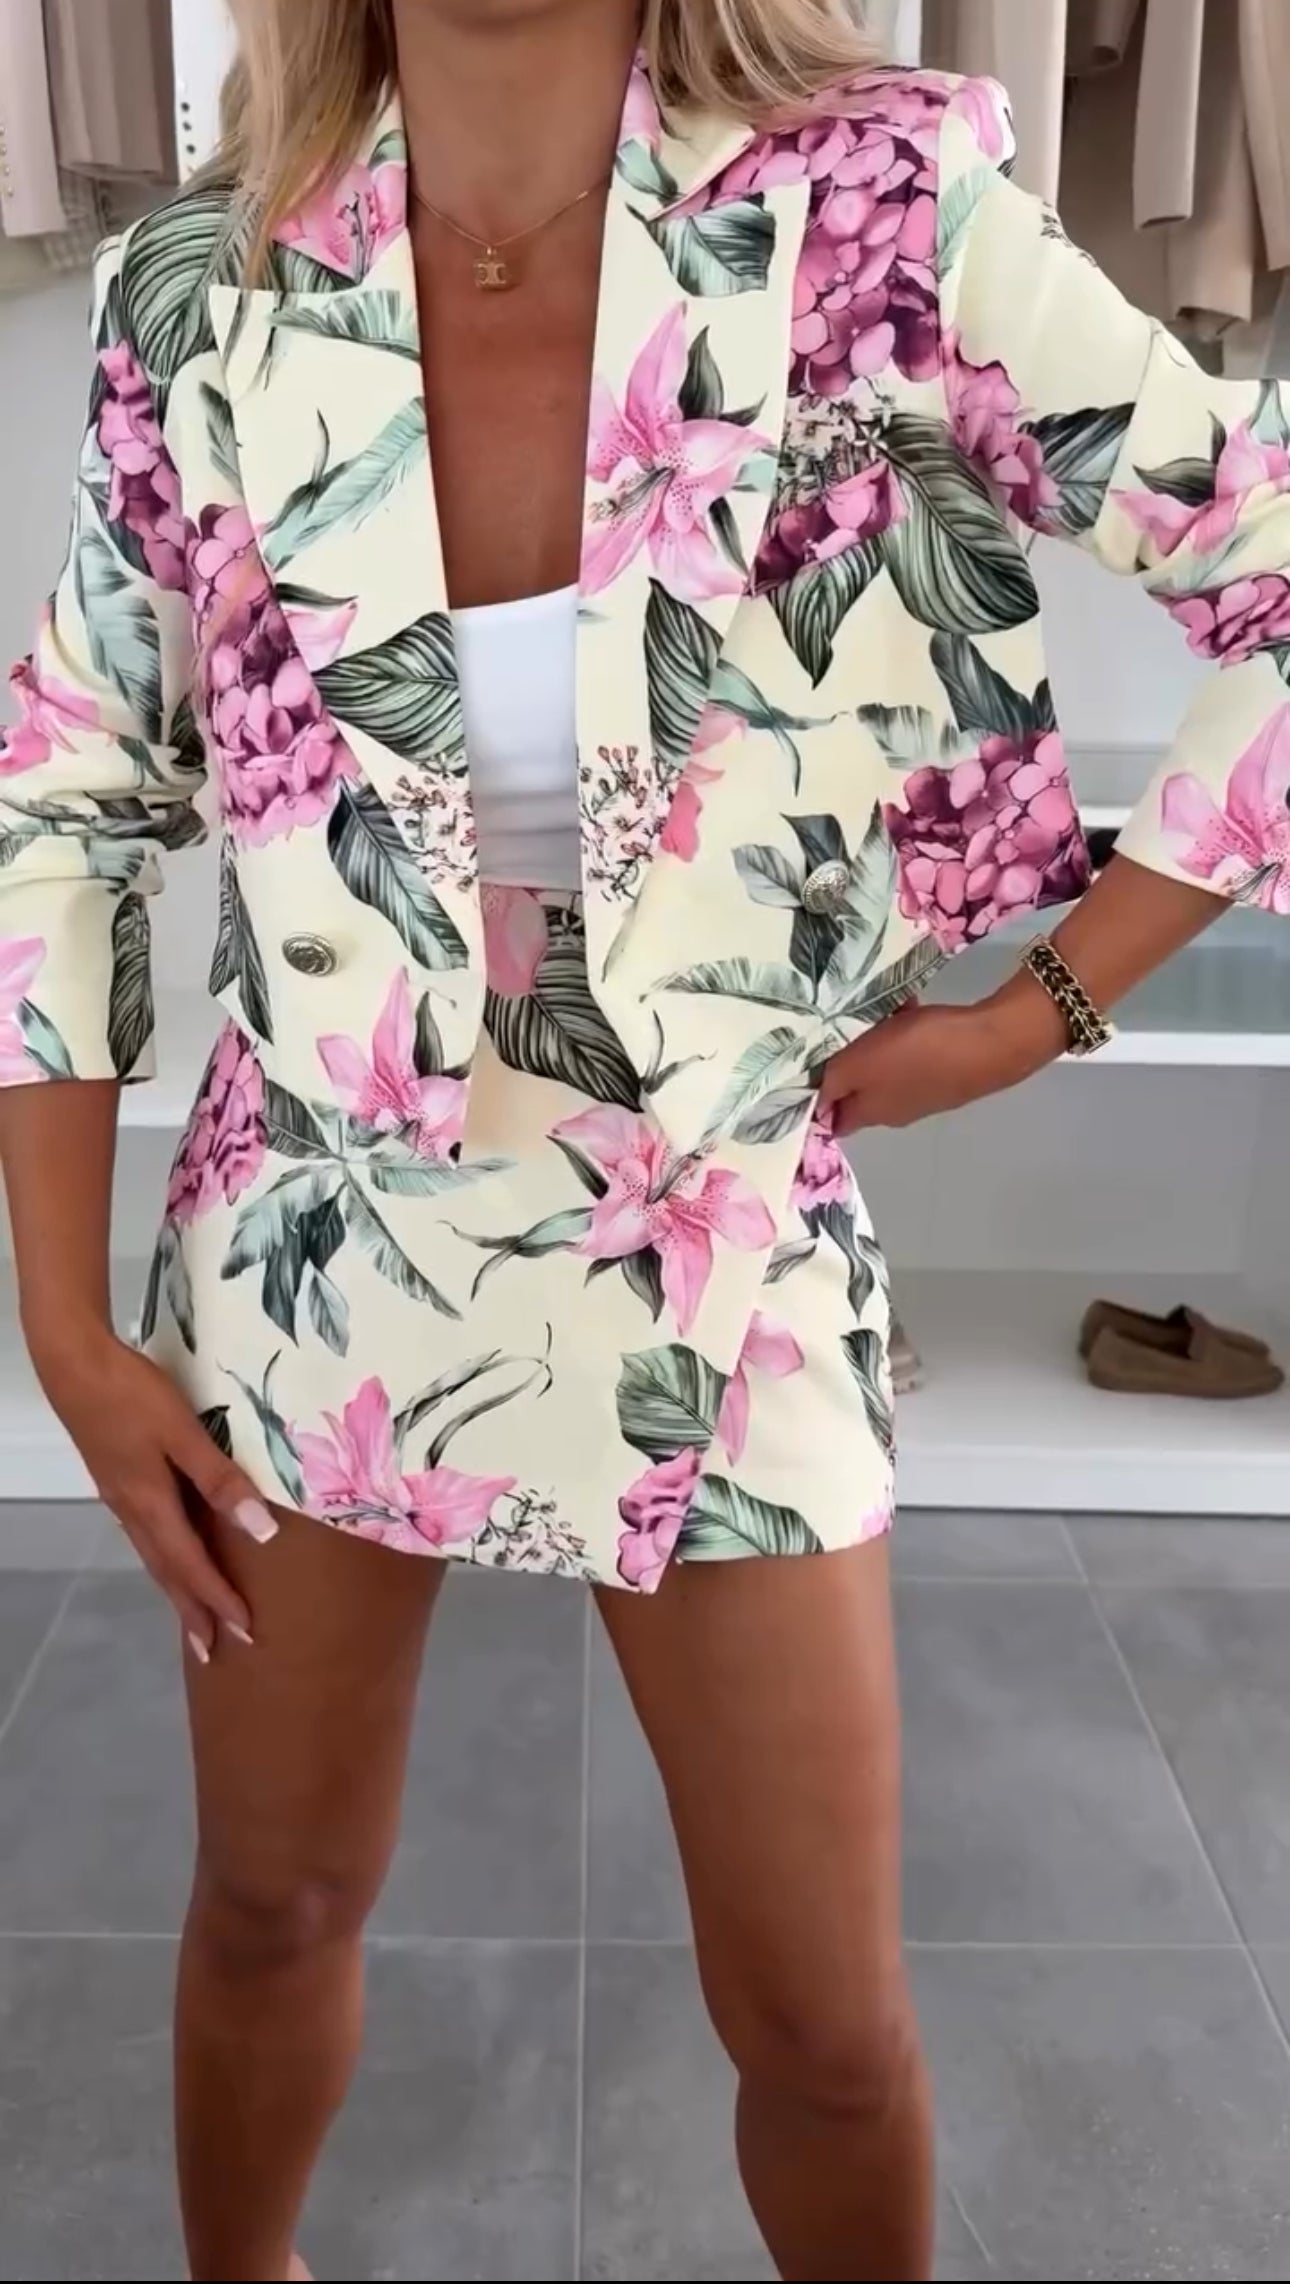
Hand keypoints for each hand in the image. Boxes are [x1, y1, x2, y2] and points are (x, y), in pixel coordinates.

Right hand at [32, 1327, 278, 1662]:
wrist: (73, 1366)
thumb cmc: (133, 1395)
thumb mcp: (184, 1433)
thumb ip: (221, 1480)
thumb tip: (262, 1530)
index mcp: (152, 1505)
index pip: (192, 1566)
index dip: (219, 1600)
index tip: (245, 1632)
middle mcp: (133, 1512)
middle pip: (168, 1573)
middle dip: (194, 1612)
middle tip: (215, 1651)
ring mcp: (120, 1498)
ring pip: (154, 1558)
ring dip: (177, 1591)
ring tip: (195, 1618)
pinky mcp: (116, 1482)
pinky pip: (145, 1538)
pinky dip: (164, 1561)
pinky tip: (170, 1557)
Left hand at [819, 998, 1055, 1133]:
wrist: (991, 1042)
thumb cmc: (917, 1054)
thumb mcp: (858, 1065)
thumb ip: (829, 1082)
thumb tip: (808, 1099)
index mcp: (870, 1113)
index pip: (832, 1117)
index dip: (814, 1096)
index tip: (804, 1063)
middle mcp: (894, 1109)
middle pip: (857, 1082)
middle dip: (848, 1051)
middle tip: (839, 1021)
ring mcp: (923, 1088)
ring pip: (884, 1060)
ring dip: (877, 1033)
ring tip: (877, 1005)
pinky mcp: (945, 1066)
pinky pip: (912, 1046)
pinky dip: (905, 1027)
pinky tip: (908, 1004)